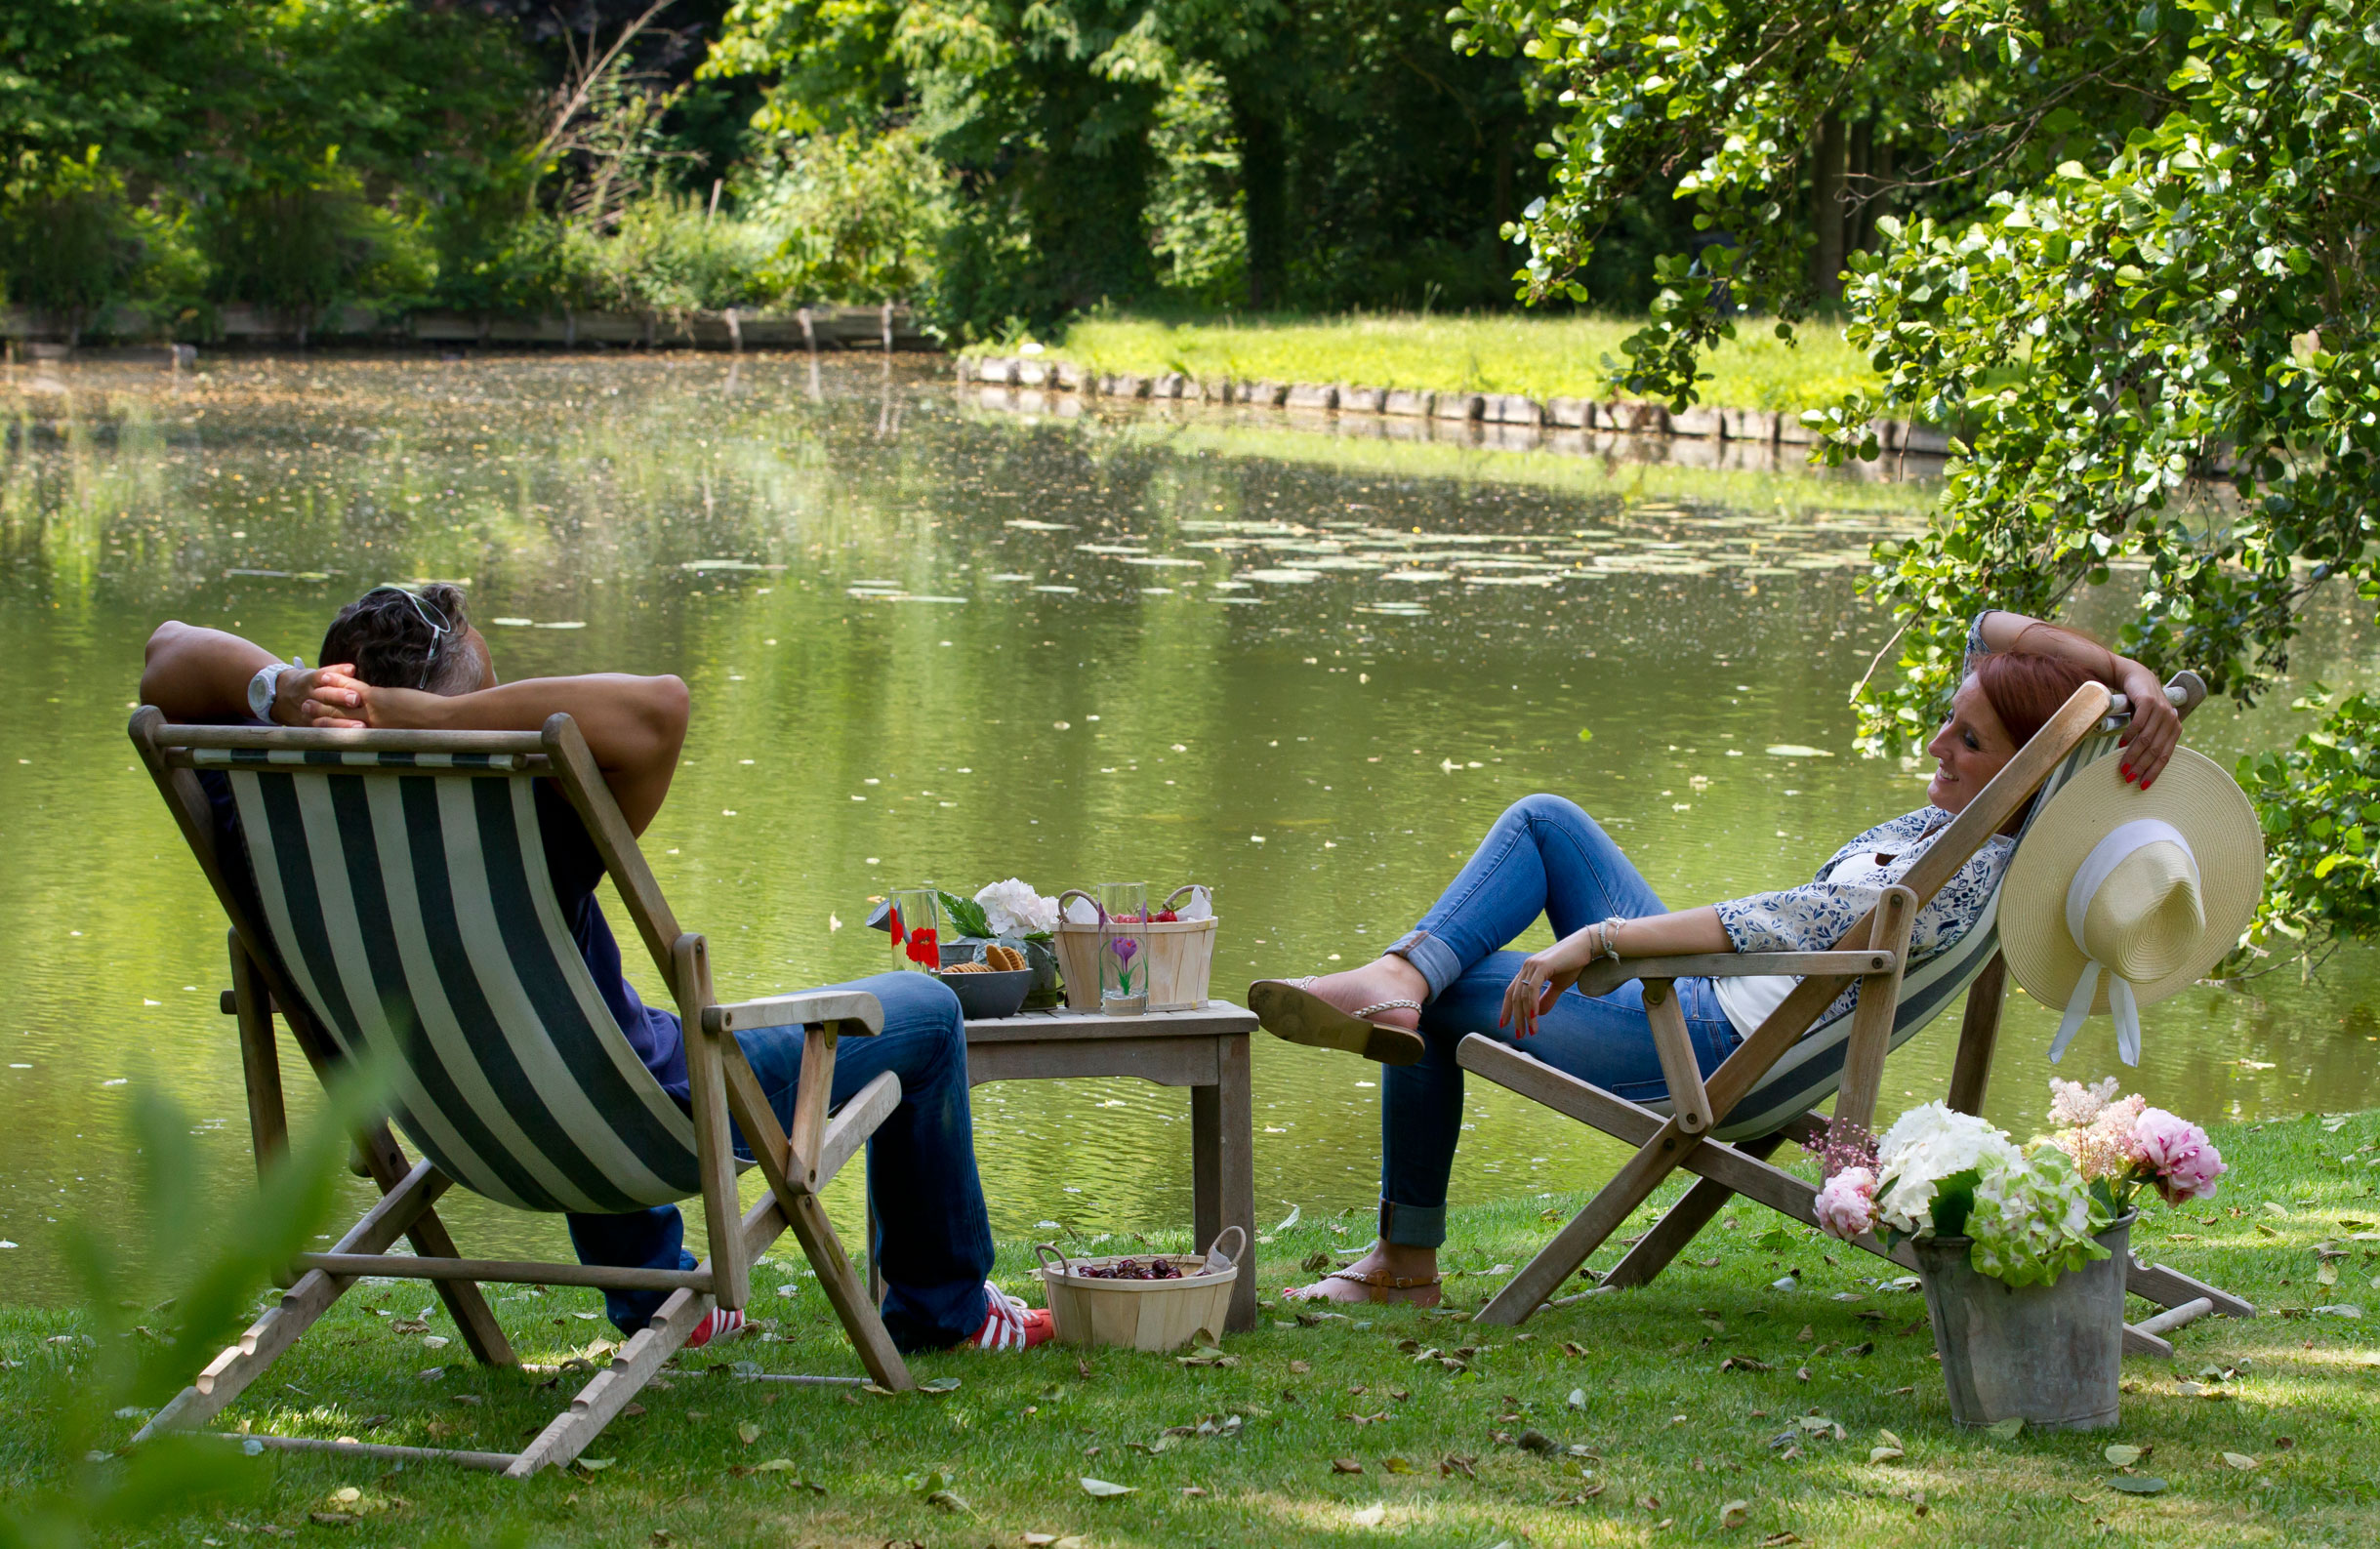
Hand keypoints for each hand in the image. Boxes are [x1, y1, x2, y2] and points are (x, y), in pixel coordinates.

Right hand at [272, 663, 361, 727]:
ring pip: (323, 717)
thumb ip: (335, 672)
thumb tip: (352, 669)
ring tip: (360, 726)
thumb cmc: (308, 684)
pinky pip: (320, 731)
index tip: (354, 689)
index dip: (337, 681)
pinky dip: (334, 734)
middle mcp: (308, 696)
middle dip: (340, 697)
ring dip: (341, 722)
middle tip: (356, 700)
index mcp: (311, 681)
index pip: (323, 679)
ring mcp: (306, 713)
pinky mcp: (306, 726)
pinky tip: (349, 739)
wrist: (278, 696)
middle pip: (324, 696)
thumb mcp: (316, 675)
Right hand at [297, 669, 446, 730]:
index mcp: (374, 739)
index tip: (316, 729)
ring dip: (322, 700)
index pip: (344, 738)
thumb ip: (393, 736)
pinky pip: (350, 689)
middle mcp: (367, 730)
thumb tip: (395, 736)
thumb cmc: (432, 733)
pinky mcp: (378, 699)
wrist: (443, 724)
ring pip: (337, 707)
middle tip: (302, 710)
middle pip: (333, 723)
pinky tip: (328, 677)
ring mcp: (370, 713)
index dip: (328, 732)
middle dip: (317, 717)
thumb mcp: (405, 738)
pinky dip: (338, 682)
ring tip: (307, 699)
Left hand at [1499, 933, 1590, 1038]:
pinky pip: (1532, 988)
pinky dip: (1532, 1003)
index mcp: (1528, 971)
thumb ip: (1547, 998)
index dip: (1507, 1008)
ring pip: (1522, 995)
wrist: (1586, 946)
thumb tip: (1539, 1014)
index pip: (1511, 992)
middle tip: (1519, 1035)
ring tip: (1531, 1031)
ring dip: (1526, 1016)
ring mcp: (1532, 965)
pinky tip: (1534, 1016)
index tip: (1504, 1025)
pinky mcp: (1541, 966)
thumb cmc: (1574, 964)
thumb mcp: (1559, 985)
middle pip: (1514, 996)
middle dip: (1516, 1017)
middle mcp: (1526, 967)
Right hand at [2115, 662, 2180, 788]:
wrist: (2137, 678)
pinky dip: (2129, 736)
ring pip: (2147, 739)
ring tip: (2122, 766)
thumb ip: (2152, 738)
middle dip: (2141, 766)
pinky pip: (2139, 723)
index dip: (2154, 771)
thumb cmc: (2142, 704)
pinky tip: (2121, 744)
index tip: (2142, 785)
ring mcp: (2161, 709)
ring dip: (2133, 755)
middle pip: (2155, 749)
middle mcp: (2171, 719)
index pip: (2165, 755)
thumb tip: (2141, 765)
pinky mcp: (2149, 701)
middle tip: (2128, 778)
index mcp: (2174, 728)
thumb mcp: (2151, 722)